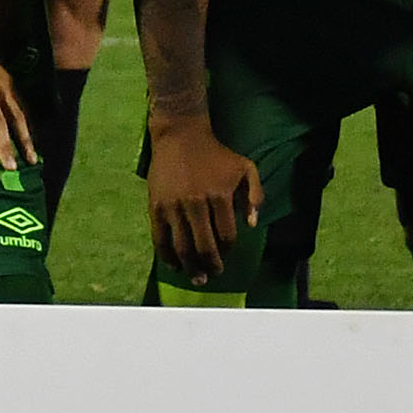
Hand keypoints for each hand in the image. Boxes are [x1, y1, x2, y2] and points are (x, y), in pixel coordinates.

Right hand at [145, 110, 261, 283]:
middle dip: (211, 266)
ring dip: (190, 267)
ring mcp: (173, 206)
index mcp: (219, 197)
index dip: (228, 250)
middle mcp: (196, 204)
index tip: (227, 254)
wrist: (180, 135)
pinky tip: (173, 264)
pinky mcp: (156, 206)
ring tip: (195, 277)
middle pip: (204, 247)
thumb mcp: (246, 168)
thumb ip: (256, 196)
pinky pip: (160, 237)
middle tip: (213, 275)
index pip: (226, 236)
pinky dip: (166, 255)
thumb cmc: (216, 153)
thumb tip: (252, 225)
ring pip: (182, 246)